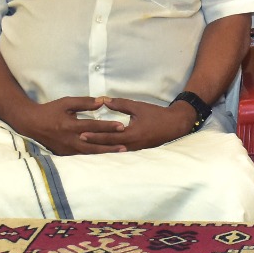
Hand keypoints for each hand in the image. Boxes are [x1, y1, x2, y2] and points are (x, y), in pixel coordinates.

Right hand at [16, 96, 125, 155]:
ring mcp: (67, 149)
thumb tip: (102, 101)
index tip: (122, 126)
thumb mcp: (66, 102)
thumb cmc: (50, 111)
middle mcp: (70, 139)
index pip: (93, 126)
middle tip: (125, 145)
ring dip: (105, 153)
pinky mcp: (65, 154)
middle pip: (94, 144)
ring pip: (90, 153)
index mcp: (70, 125)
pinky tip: (106, 156)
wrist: (32, 124)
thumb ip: (84, 102)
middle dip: (110, 145)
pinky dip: (95, 156)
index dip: (107, 126)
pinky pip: (83, 156)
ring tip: (119, 152)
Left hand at [82, 98, 196, 152]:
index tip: (81, 134)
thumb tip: (104, 100)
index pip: (109, 137)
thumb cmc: (157, 114)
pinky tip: (101, 150)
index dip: (94, 135)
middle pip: (108, 146)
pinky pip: (120, 152)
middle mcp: (131, 145)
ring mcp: (135, 150)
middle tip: (78, 141)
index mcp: (131, 134)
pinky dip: (110, 150)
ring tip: (86, 148)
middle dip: (93, 144)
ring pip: (113, 151)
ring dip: (100, 149)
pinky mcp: (137, 151)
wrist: (174, 125)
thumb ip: (121, 104)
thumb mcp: (138, 107)